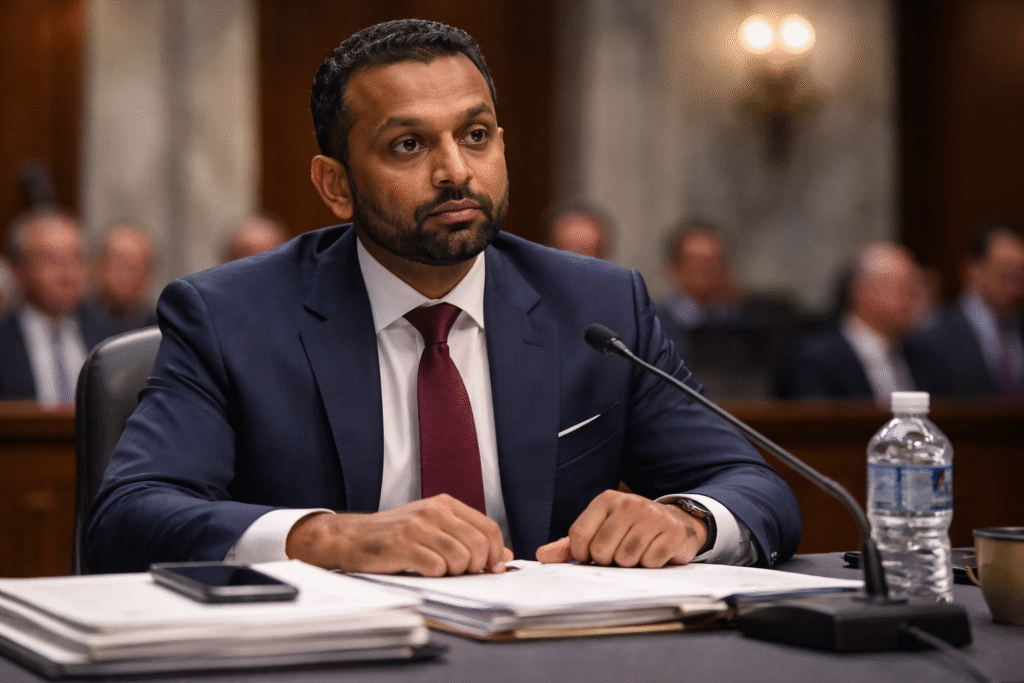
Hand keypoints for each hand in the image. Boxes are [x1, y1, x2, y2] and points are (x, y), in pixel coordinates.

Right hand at [285, 494, 512, 575]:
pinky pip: (436, 568)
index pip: (489, 528)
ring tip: (438, 570)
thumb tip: (503, 556)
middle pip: (478, 545)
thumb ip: (467, 537)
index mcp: (446, 504)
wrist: (352, 537)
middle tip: (461, 573)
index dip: (495, 553)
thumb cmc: (395, 535)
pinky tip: (421, 571)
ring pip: (460, 558)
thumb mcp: (434, 528)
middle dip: (475, 567)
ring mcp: (418, 527)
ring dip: (454, 573)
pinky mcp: (403, 545)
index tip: (491, 569)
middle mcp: (434, 511)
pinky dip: (434, 576)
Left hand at [535, 490, 706, 567]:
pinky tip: (655, 551)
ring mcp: (652, 516)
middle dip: (608, 561)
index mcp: (605, 500)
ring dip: (631, 564)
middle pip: (602, 551)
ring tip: (638, 551)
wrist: (675, 521)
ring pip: (626, 559)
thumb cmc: (629, 529)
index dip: (582, 555)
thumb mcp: (599, 530)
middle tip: (619, 552)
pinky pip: (651, 562)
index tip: (591, 556)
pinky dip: (651, 564)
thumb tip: (542, 555)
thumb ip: (570, 544)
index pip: (579, 535)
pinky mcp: (672, 531)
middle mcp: (628, 503)